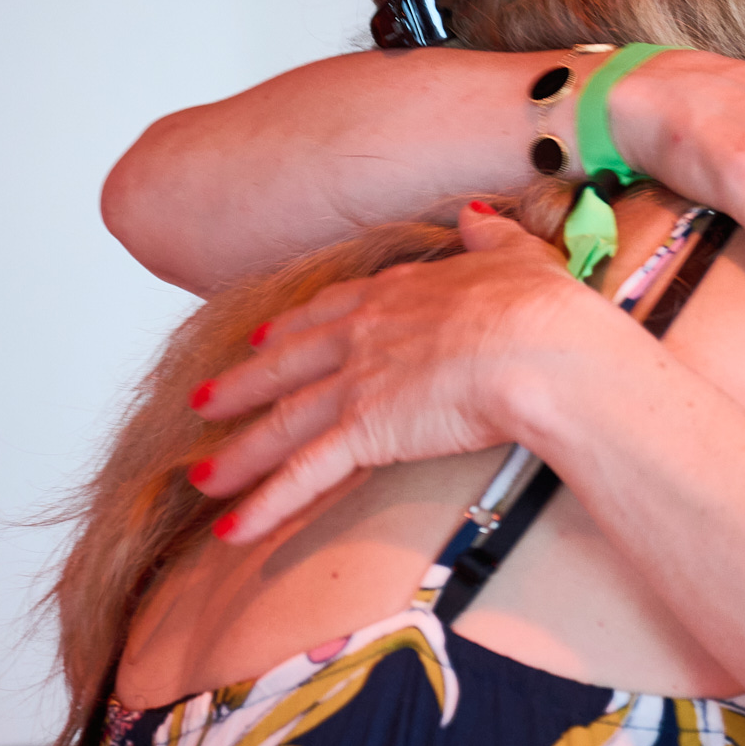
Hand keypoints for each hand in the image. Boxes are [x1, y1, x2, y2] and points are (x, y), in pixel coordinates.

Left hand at [186, 207, 607, 543]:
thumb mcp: (518, 256)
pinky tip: (233, 532)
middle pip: (286, 364)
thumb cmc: (543, 310)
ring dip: (239, 455)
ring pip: (282, 422)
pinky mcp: (364, 432)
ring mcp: (358, 382)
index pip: (330, 310)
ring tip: (202, 479)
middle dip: (241, 385)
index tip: (265, 336)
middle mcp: (364, 334)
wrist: (543, 350)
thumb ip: (490, 236)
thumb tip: (476, 214)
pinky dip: (265, 505)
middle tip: (203, 400)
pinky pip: (303, 475)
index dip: (293, 327)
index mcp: (398, 292)